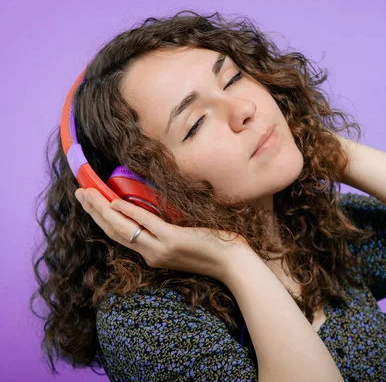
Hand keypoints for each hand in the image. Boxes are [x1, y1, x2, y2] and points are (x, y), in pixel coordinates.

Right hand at [74, 188, 250, 280]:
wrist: (233, 265)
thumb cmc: (216, 251)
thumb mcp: (185, 243)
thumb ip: (168, 233)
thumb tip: (158, 215)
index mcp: (153, 255)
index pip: (121, 236)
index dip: (103, 220)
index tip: (91, 204)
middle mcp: (151, 255)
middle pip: (114, 232)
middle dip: (94, 212)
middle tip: (79, 193)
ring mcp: (160, 249)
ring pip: (123, 228)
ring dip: (102, 209)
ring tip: (86, 193)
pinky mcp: (172, 241)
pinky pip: (146, 223)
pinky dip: (129, 212)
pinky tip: (114, 202)